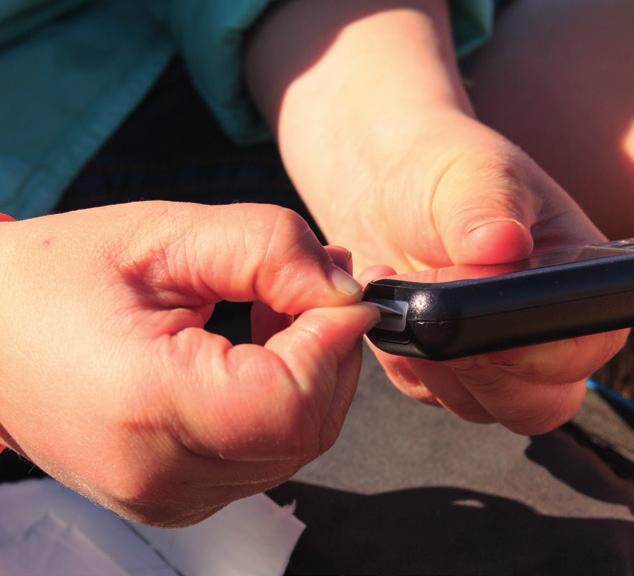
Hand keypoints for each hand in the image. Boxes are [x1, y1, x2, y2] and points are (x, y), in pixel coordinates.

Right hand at [0, 202, 377, 525]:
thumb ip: (269, 250)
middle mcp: (158, 476)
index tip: (343, 289)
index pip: (292, 400)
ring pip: (296, 444)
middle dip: (330, 351)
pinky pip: (265, 455)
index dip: (335, 340)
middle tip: (311, 285)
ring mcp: (167, 498)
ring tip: (271, 311)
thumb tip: (347, 292)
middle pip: (306, 427)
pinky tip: (252, 353)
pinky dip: (282, 402)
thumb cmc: (58, 280)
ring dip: (309, 373)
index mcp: (146, 408)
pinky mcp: (175, 498)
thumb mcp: (165, 235)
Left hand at [347, 112, 628, 433]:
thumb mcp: (471, 173)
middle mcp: (546, 330)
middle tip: (427, 312)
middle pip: (544, 402)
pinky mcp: (447, 372)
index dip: (548, 355)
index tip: (492, 340)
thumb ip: (486, 208)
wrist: (387, 184)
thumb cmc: (445, 169)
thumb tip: (503, 244)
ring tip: (396, 283)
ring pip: (482, 406)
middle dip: (483, 373)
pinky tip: (387, 302)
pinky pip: (428, 394)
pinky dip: (401, 358)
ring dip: (432, 361)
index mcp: (578, 278)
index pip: (593, 342)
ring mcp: (497, 360)